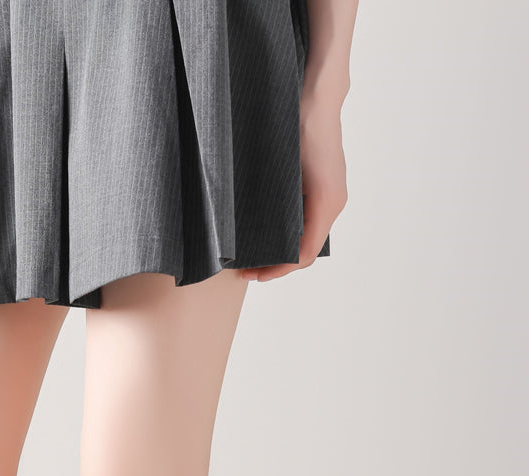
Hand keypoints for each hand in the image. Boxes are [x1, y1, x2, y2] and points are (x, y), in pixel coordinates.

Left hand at [240, 86, 347, 282]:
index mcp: (327, 203)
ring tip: (252, 253)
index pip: (304, 255)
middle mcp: (334, 203)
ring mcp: (332, 194)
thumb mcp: (283, 172)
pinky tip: (265, 230)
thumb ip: (278, 208)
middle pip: (306, 250)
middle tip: (245, 269)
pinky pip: (308, 220)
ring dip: (281, 248)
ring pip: (307, 236)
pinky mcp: (325, 186)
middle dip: (276, 264)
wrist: (317, 95)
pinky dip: (288, 233)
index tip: (252, 275)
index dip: (277, 271)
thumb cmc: (299, 126)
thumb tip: (257, 239)